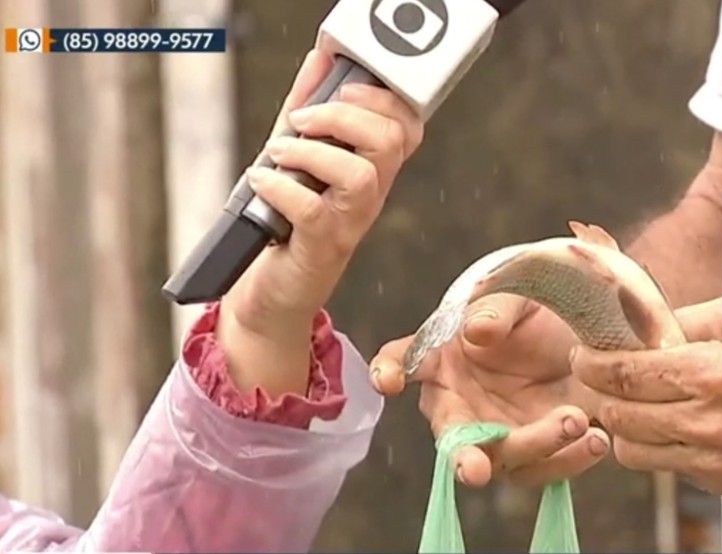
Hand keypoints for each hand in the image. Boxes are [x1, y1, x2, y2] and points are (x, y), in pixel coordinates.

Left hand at [219, 47, 422, 395]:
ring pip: (360, 177)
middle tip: (303, 120)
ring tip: (279, 152)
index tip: (342, 88)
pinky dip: (280, 187)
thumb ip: (308, 110)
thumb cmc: (285, 227)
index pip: (406, 126)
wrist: (270, 295)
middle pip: (390, 143)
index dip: (381, 99)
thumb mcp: (295, 156)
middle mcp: (369, 197)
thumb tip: (319, 62)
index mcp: (371, 170)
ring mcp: (350, 223)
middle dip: (343, 116)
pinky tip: (261, 182)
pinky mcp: (322, 248)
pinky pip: (313, 211)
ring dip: (312, 152)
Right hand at [371, 294, 610, 486]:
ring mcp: (499, 433)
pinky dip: (571, 459)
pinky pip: (547, 468)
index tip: (388, 380)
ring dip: (537, 447)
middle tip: (473, 469)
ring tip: (575, 420)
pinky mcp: (539, 451)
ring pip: (505, 459)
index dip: (390, 369)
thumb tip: (475, 332)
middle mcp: (460, 404)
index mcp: (441, 358)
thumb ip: (496, 311)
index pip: (402, 359)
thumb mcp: (519, 294)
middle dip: (462, 458)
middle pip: (452, 437)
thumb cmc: (535, 305)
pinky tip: (596, 440)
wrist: (586, 328)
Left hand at [571, 294, 721, 494]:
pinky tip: (672, 421)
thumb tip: (633, 323)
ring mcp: (717, 460)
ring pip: (633, 452)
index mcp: (711, 374)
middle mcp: (709, 423)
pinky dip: (658, 446)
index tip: (582, 355)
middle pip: (618, 416)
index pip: (624, 375)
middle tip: (599, 376)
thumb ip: (682, 319)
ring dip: (623, 425)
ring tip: (632, 402)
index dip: (592, 364)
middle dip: (599, 393)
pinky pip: (668, 467)